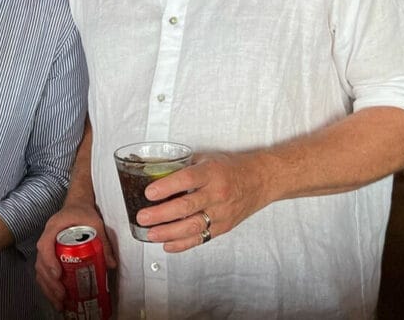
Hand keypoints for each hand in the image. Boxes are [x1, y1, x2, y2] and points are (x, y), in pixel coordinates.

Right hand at [35, 202, 116, 309]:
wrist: (77, 204)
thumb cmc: (83, 212)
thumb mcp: (96, 223)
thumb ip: (104, 242)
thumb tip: (112, 264)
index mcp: (53, 227)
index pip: (45, 245)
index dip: (49, 261)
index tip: (58, 275)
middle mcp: (46, 238)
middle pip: (40, 263)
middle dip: (50, 282)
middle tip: (61, 296)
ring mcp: (46, 247)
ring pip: (40, 270)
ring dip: (48, 288)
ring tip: (59, 303)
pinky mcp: (49, 254)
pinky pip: (44, 271)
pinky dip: (48, 285)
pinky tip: (57, 297)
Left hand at [136, 151, 267, 252]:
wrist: (261, 180)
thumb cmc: (232, 169)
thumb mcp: (208, 159)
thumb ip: (184, 167)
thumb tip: (156, 172)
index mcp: (212, 173)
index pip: (187, 179)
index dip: (166, 186)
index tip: (149, 192)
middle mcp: (217, 193)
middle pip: (186, 206)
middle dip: (161, 214)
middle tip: (143, 217)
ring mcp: (222, 212)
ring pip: (193, 226)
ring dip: (168, 232)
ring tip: (151, 234)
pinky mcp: (223, 227)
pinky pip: (201, 238)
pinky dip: (182, 244)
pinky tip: (167, 244)